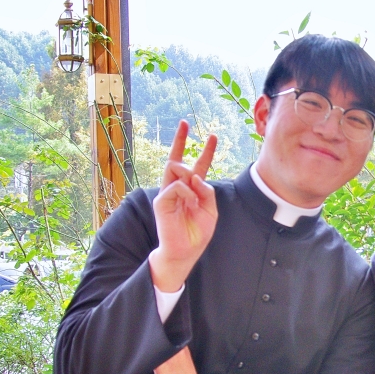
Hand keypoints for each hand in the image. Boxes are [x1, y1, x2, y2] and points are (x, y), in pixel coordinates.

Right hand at [149, 121, 218, 292]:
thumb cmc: (197, 232)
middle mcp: (178, 188)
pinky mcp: (161, 201)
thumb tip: (196, 176)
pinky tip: (189, 200)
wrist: (185, 251)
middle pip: (176, 158)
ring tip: (193, 183)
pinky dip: (186, 190)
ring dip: (187, 170)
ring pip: (174, 167)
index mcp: (192, 189)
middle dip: (180, 139)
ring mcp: (167, 193)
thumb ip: (207, 192)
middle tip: (185, 123)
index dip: (206, 151)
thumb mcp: (210, 210)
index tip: (213, 136)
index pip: (198, 166)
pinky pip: (175, 186)